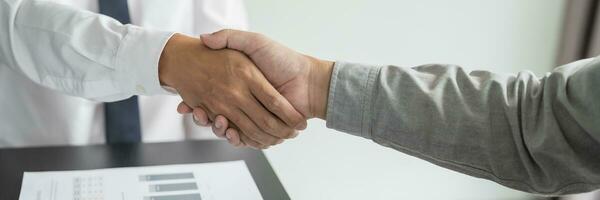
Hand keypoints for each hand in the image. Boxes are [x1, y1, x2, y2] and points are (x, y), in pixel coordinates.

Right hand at [160, 33, 306, 147]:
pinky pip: (246, 139)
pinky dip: (237, 139)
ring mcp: (253, 117)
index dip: (197, 103)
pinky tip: (232, 132)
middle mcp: (244, 102)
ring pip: (228, 130)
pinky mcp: (263, 129)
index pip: (211, 96)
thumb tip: (204, 39)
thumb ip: (230, 37)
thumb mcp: (254, 42)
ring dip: (219, 130)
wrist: (308, 80)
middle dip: (205, 119)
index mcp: (240, 85)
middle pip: (216, 116)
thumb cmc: (283, 59)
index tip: (189, 103)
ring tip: (218, 122)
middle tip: (199, 113)